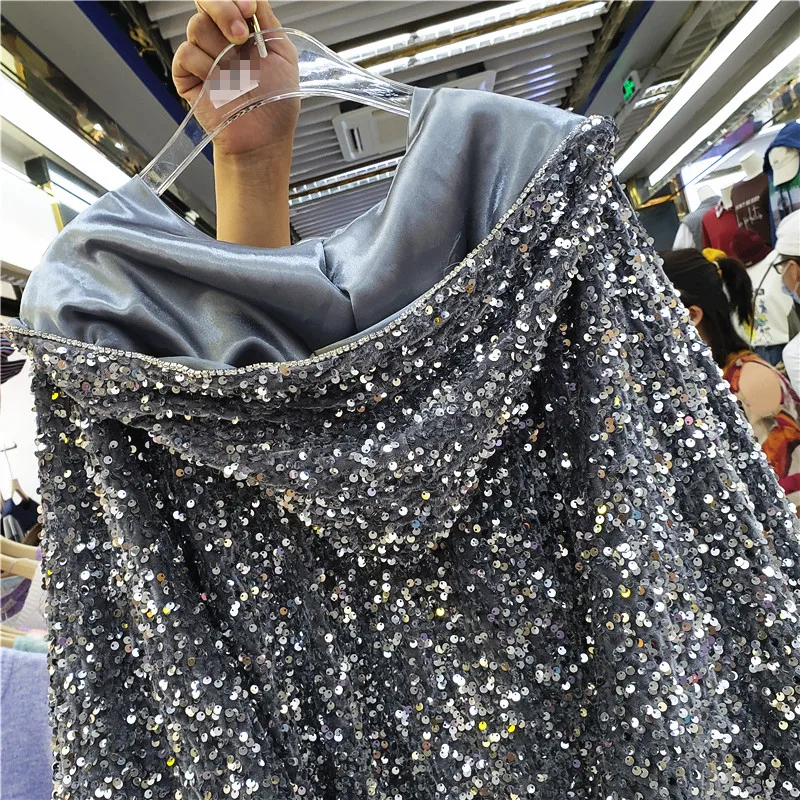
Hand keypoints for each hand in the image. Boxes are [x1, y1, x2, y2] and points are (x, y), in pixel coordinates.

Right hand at [172, 0, 299, 158]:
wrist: (264, 137)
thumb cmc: (277, 102)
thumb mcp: (283, 53)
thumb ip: (267, 20)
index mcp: (241, 30)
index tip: (249, 10)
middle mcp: (219, 39)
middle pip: (205, 3)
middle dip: (224, 12)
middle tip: (241, 37)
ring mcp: (202, 56)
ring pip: (197, 27)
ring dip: (221, 50)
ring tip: (237, 75)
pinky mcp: (187, 76)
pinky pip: (186, 54)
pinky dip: (205, 67)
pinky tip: (219, 84)